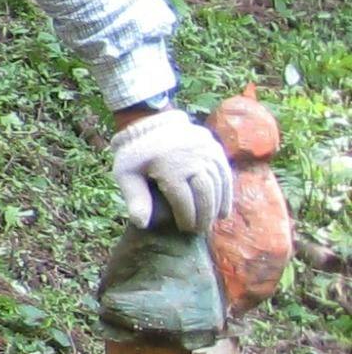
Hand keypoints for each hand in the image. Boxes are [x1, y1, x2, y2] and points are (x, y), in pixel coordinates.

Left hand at [112, 107, 234, 232]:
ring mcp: (207, 152)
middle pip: (205, 194)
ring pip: (218, 185)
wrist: (150, 122)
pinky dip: (226, 193)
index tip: (184, 230)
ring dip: (217, 207)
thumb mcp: (126, 174)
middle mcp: (193, 158)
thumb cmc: (136, 153)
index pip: (184, 201)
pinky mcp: (215, 148)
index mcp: (170, 167)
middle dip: (204, 216)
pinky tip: (223, 209)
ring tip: (211, 223)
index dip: (186, 219)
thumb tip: (140, 225)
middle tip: (200, 231)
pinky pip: (225, 174)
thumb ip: (135, 199)